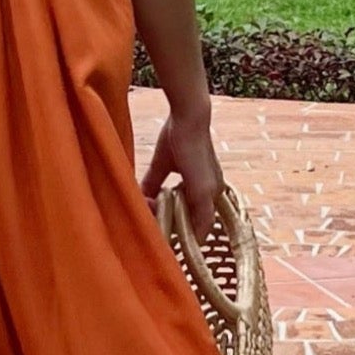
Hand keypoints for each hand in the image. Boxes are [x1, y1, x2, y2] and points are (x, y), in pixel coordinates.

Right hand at [141, 102, 222, 236]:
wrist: (189, 116)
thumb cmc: (177, 134)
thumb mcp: (161, 164)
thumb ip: (152, 183)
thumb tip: (141, 199)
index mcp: (205, 186)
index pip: (193, 217)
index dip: (174, 226)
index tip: (156, 227)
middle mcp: (213, 192)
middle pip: (194, 226)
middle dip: (172, 232)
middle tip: (151, 228)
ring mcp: (211, 194)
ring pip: (196, 229)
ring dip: (174, 235)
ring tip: (153, 230)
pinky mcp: (205, 193)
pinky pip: (199, 225)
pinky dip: (184, 235)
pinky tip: (167, 238)